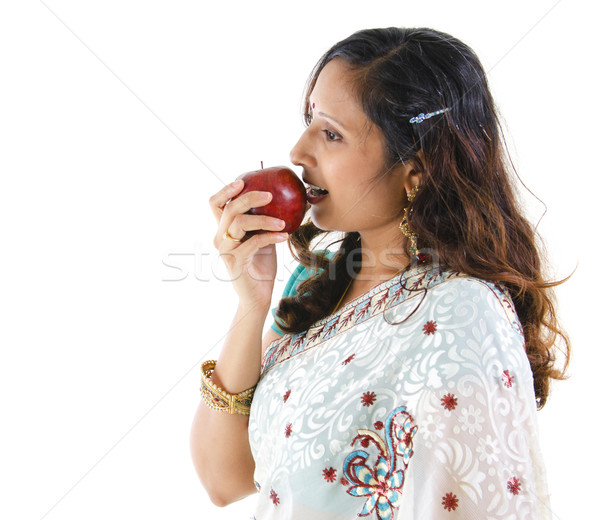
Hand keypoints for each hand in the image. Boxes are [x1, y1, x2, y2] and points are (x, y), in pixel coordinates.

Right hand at [209, 179, 288, 309]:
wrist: (258, 297)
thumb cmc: (261, 267)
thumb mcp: (262, 239)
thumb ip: (262, 222)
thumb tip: (280, 200)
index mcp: (223, 230)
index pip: (215, 205)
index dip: (225, 190)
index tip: (242, 181)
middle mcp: (220, 238)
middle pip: (229, 209)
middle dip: (249, 198)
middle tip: (270, 195)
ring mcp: (226, 251)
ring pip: (240, 223)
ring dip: (265, 219)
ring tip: (283, 221)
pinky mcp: (235, 262)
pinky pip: (253, 242)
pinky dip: (271, 236)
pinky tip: (285, 235)